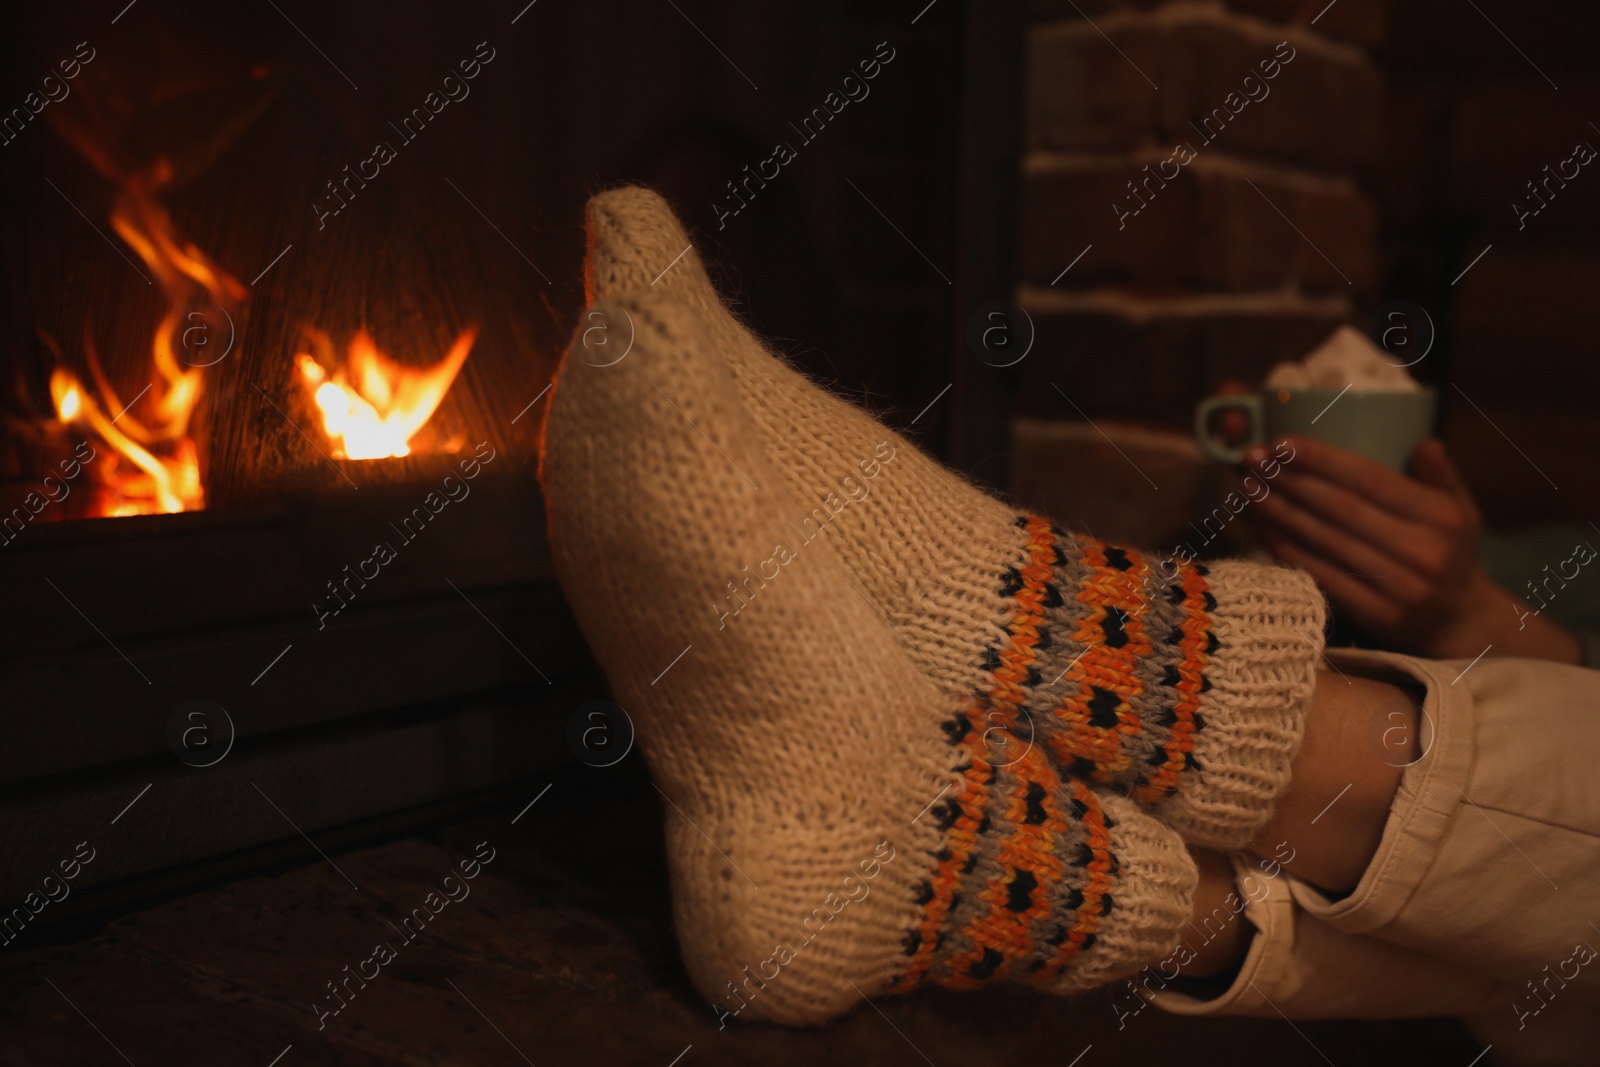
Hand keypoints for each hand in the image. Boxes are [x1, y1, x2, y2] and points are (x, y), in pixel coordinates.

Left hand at [1244, 435, 1581, 662]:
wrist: (1458, 622)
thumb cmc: (1449, 553)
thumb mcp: (1461, 511)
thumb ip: (1442, 476)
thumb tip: (1425, 443)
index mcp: (1442, 516)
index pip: (1369, 478)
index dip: (1321, 458)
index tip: (1281, 443)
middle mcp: (1423, 551)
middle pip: (1339, 508)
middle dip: (1289, 480)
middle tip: (1252, 460)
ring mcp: (1399, 586)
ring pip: (1324, 540)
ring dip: (1279, 511)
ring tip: (1248, 487)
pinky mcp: (1376, 614)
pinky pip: (1321, 574)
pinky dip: (1287, 549)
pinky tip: (1263, 527)